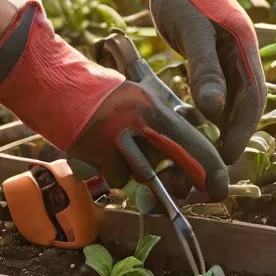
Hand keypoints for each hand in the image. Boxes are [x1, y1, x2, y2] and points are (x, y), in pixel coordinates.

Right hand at [0, 0, 229, 198]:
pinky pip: (114, 178)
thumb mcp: (142, 96)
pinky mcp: (90, 152)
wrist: (53, 81)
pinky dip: (112, 173)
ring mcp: (112, 139)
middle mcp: (136, 123)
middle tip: (196, 194)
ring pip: (140, 176)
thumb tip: (200, 134)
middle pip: (170, 166)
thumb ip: (168, 119)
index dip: (211, 169)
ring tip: (126, 153)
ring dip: (139, 173)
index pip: (193, 142)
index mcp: (153, 107)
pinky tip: (103, 155)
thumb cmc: (106, 92)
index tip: (221, 188)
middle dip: (187, 184)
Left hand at [134, 0, 265, 163]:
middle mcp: (241, 57)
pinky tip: (194, 126)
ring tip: (205, 151)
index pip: (253, 98)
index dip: (242, 130)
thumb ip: (204, 70)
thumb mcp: (192, 31)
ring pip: (231, 102)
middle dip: (235, 135)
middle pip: (246, 105)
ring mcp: (228, 59)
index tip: (226, 154)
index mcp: (244, 48)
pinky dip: (208, 112)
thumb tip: (214, 111)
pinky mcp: (213, 61)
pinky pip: (216, 93)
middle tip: (216, 163)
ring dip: (221, 127)